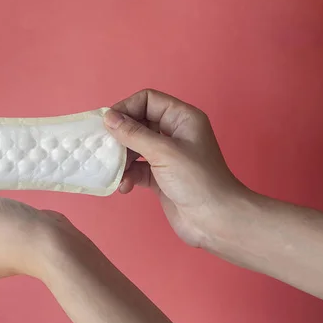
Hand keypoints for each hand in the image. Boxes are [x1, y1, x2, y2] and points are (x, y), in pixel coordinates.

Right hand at [104, 89, 246, 247]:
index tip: (108, 123)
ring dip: (122, 159)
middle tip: (105, 148)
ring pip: (135, 147)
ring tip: (116, 171)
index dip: (127, 108)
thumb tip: (108, 117)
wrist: (216, 221)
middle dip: (121, 136)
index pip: (148, 100)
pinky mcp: (160, 177)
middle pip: (138, 123)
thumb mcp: (163, 152)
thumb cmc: (197, 180)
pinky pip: (137, 169)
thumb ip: (133, 133)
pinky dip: (128, 175)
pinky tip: (125, 186)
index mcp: (181, 118)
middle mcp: (174, 133)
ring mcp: (167, 156)